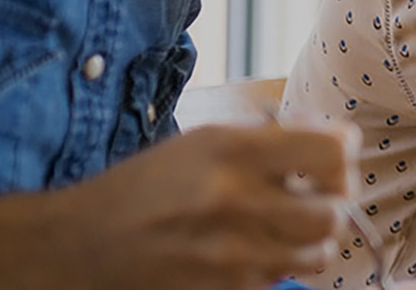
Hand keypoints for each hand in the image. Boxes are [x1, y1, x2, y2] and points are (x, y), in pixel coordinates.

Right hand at [0, 121, 359, 289]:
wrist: (75, 247)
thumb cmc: (144, 186)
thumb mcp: (202, 141)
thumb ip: (268, 140)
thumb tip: (335, 144)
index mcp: (232, 148)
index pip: (334, 150)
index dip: (341, 155)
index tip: (329, 160)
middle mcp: (236, 200)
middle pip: (335, 210)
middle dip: (331, 204)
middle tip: (313, 200)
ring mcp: (232, 254)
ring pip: (319, 253)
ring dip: (311, 242)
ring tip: (286, 231)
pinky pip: (280, 282)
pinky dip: (276, 270)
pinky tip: (247, 256)